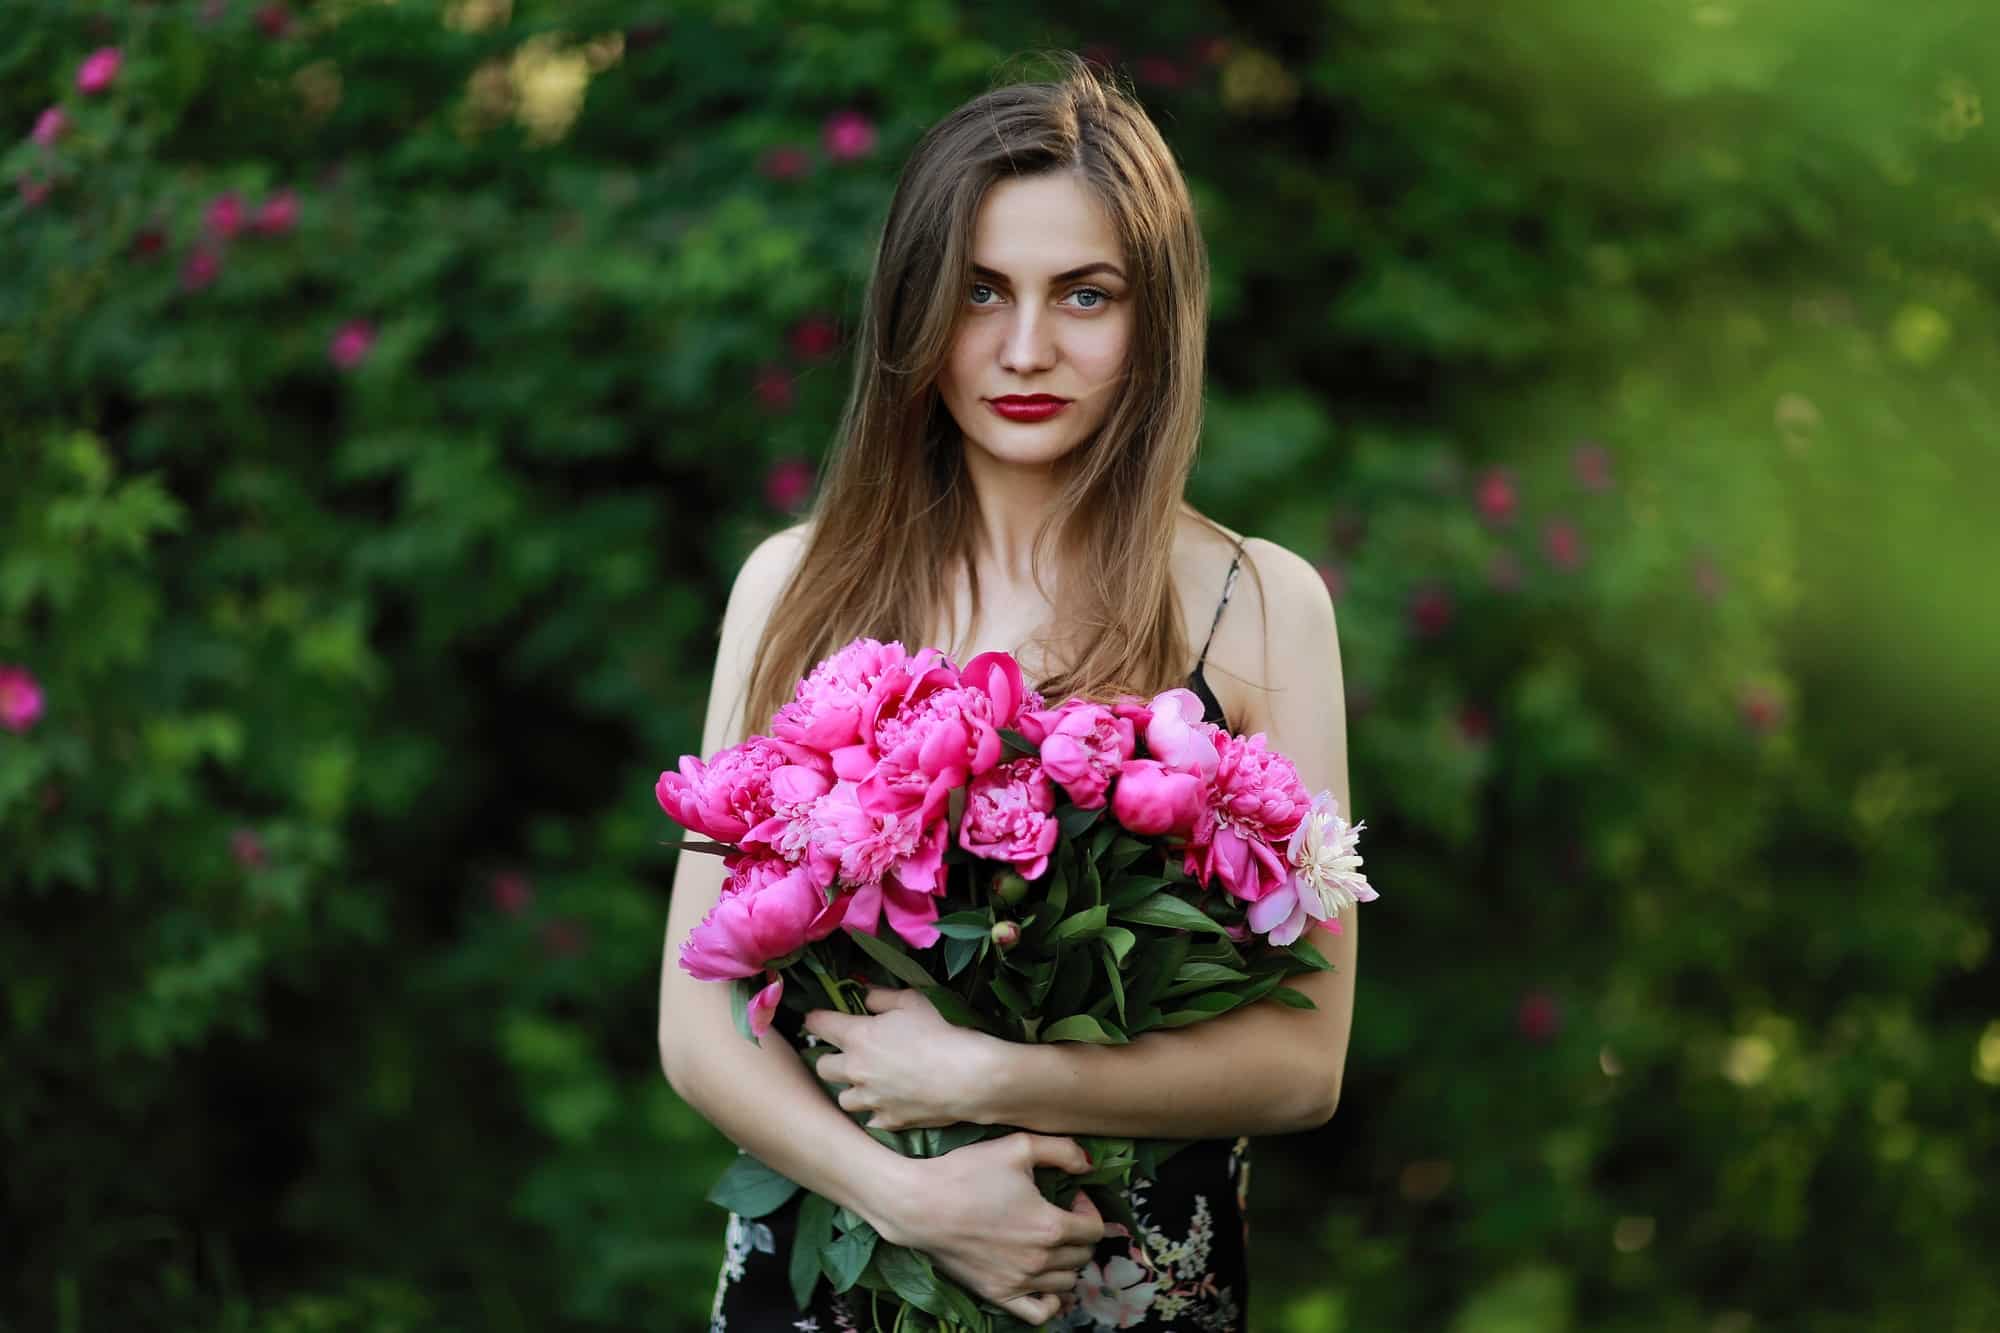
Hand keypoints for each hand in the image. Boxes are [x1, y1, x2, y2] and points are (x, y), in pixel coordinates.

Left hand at [803, 987, 1009, 1129]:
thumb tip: (865, 997)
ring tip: (869, 1082)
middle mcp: (856, 1070)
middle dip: (831, 1058)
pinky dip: (876, 1111)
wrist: (969, 1076)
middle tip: (848, 1053)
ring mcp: (871, 1100)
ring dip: (853, 1089)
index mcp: (857, 1036)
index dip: (816, 1019)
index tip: (820, 1019)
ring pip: (844, 1098)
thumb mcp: (912, 1001)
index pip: (819, 1025)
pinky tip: (890, 1102)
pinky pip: (871, 1119)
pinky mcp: (889, 1121)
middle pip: (823, 1067)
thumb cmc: (941, 1031)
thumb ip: (881, 998)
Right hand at [873, 1132, 1104, 1324]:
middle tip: (1062, 1216)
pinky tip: (1045, 1282)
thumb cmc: (966, 1173)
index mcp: (1050, 1225)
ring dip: (1067, 1262)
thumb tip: (1088, 1165)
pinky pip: (1039, 1313)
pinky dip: (1051, 1302)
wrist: (919, 1205)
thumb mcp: (1018, 1147)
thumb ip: (1062, 1151)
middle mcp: (1039, 1260)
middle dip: (1080, 1234)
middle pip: (1082, 1256)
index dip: (1089, 1209)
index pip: (1094, 1229)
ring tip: (1051, 1244)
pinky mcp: (997, 1294)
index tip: (1073, 1197)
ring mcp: (1018, 1281)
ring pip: (1066, 1283)